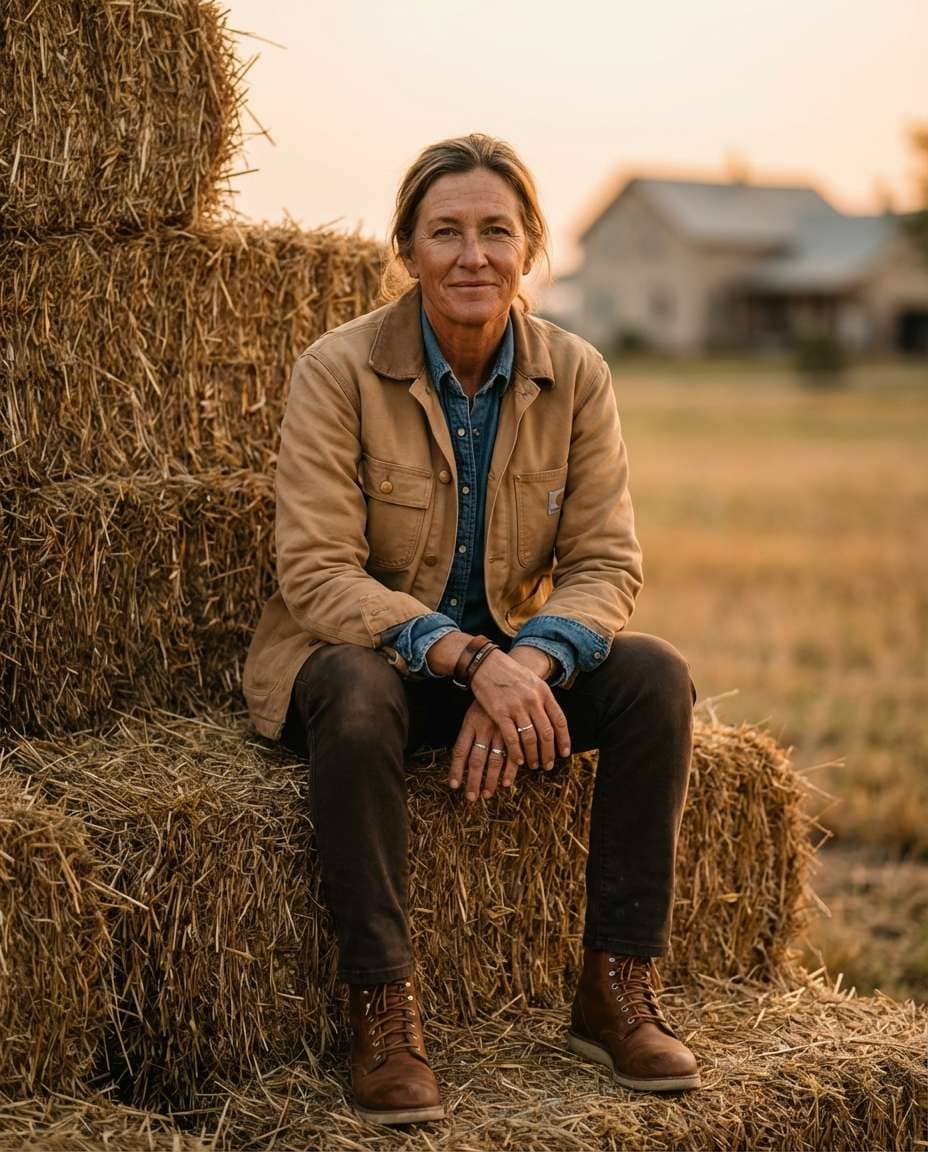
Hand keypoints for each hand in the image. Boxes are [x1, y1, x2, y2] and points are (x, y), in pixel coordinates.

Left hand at [449, 699, 510, 800]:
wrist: (507, 677)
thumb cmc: (488, 698)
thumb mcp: (474, 711)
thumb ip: (469, 732)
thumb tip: (463, 756)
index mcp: (470, 723)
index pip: (460, 751)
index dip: (456, 769)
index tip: (455, 786)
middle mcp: (484, 729)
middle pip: (476, 760)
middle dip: (473, 781)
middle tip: (471, 798)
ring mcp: (500, 731)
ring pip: (494, 761)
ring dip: (490, 780)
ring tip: (487, 795)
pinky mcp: (515, 731)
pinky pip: (512, 755)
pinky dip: (510, 771)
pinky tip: (506, 783)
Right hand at [467, 646, 569, 770]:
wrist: (486, 663)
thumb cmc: (509, 672)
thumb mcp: (532, 680)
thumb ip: (542, 698)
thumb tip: (552, 718)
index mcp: (543, 692)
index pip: (559, 720)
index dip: (564, 739)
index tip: (564, 753)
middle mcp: (533, 700)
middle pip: (546, 732)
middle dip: (549, 752)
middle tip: (548, 765)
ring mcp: (516, 707)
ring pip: (530, 738)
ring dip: (533, 755)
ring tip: (534, 765)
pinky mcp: (499, 713)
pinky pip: (512, 738)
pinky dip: (516, 752)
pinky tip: (518, 760)